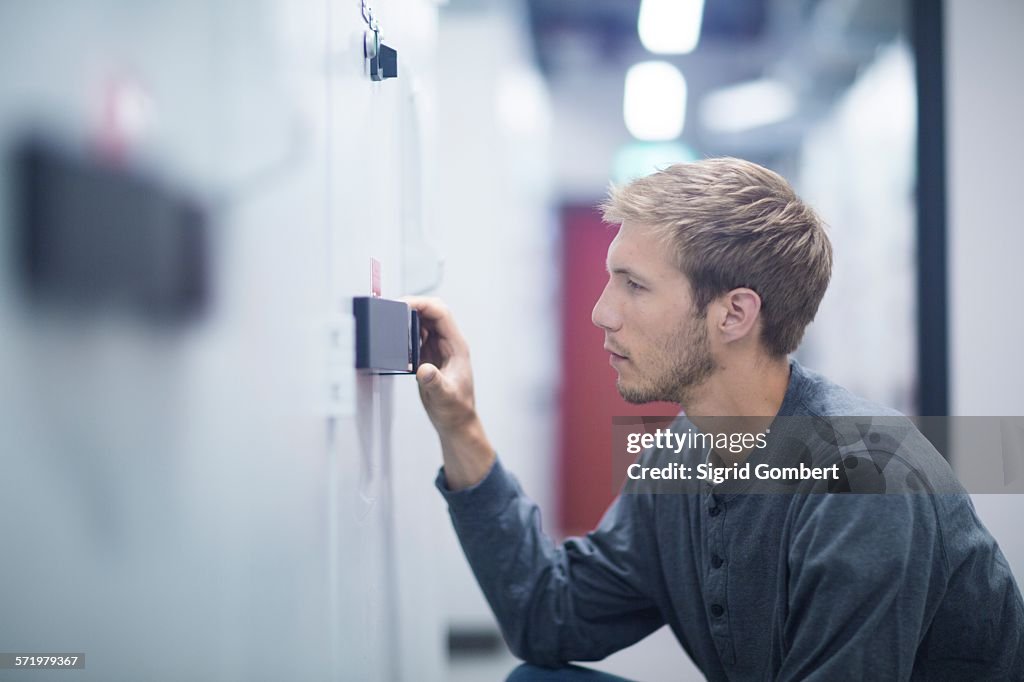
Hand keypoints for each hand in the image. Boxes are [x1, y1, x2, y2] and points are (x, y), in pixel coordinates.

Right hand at [403, 296, 477, 433]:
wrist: (455, 422)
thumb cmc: (456, 410)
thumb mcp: (445, 397)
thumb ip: (435, 383)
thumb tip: (424, 369)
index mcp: (456, 346)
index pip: (441, 313)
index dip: (422, 304)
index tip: (403, 304)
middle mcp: (448, 343)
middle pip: (431, 312)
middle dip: (412, 306)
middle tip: (392, 310)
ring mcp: (438, 348)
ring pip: (423, 322)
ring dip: (408, 319)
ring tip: (392, 324)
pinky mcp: (428, 356)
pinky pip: (417, 336)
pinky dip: (405, 333)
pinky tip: (397, 342)